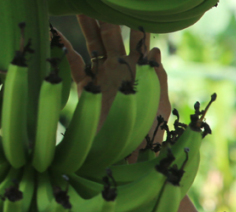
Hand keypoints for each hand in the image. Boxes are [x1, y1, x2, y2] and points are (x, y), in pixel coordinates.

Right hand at [59, 17, 170, 154]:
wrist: (132, 156)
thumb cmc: (152, 133)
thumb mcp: (159, 103)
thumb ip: (156, 76)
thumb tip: (155, 49)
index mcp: (141, 72)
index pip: (138, 44)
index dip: (135, 28)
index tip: (133, 11)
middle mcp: (121, 72)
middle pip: (111, 39)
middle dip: (105, 21)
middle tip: (101, 3)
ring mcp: (103, 79)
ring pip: (93, 47)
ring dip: (87, 29)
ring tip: (82, 10)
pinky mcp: (88, 90)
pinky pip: (75, 67)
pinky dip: (67, 52)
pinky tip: (59, 37)